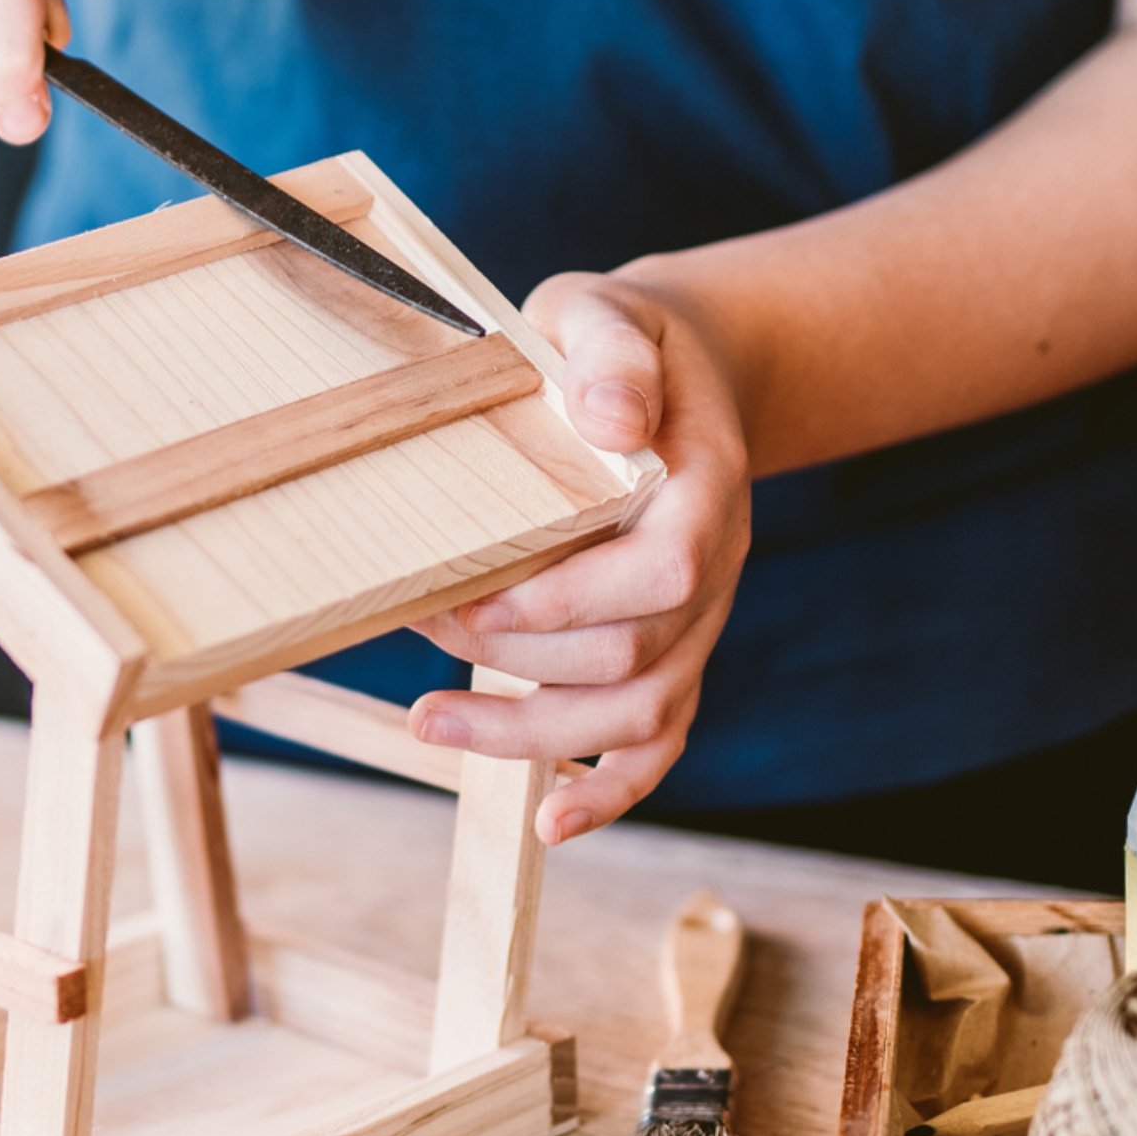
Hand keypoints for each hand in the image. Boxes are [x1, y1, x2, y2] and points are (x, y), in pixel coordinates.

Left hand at [408, 270, 753, 844]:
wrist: (673, 371)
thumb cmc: (618, 346)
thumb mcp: (610, 313)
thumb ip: (612, 353)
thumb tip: (609, 416)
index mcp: (704, 487)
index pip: (664, 570)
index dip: (567, 600)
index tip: (473, 596)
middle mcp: (715, 566)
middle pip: (634, 655)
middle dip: (515, 657)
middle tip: (420, 624)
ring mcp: (696, 620)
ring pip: (639, 713)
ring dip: (531, 736)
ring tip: (430, 724)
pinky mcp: (671, 652)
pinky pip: (660, 742)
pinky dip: (610, 790)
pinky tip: (551, 822)